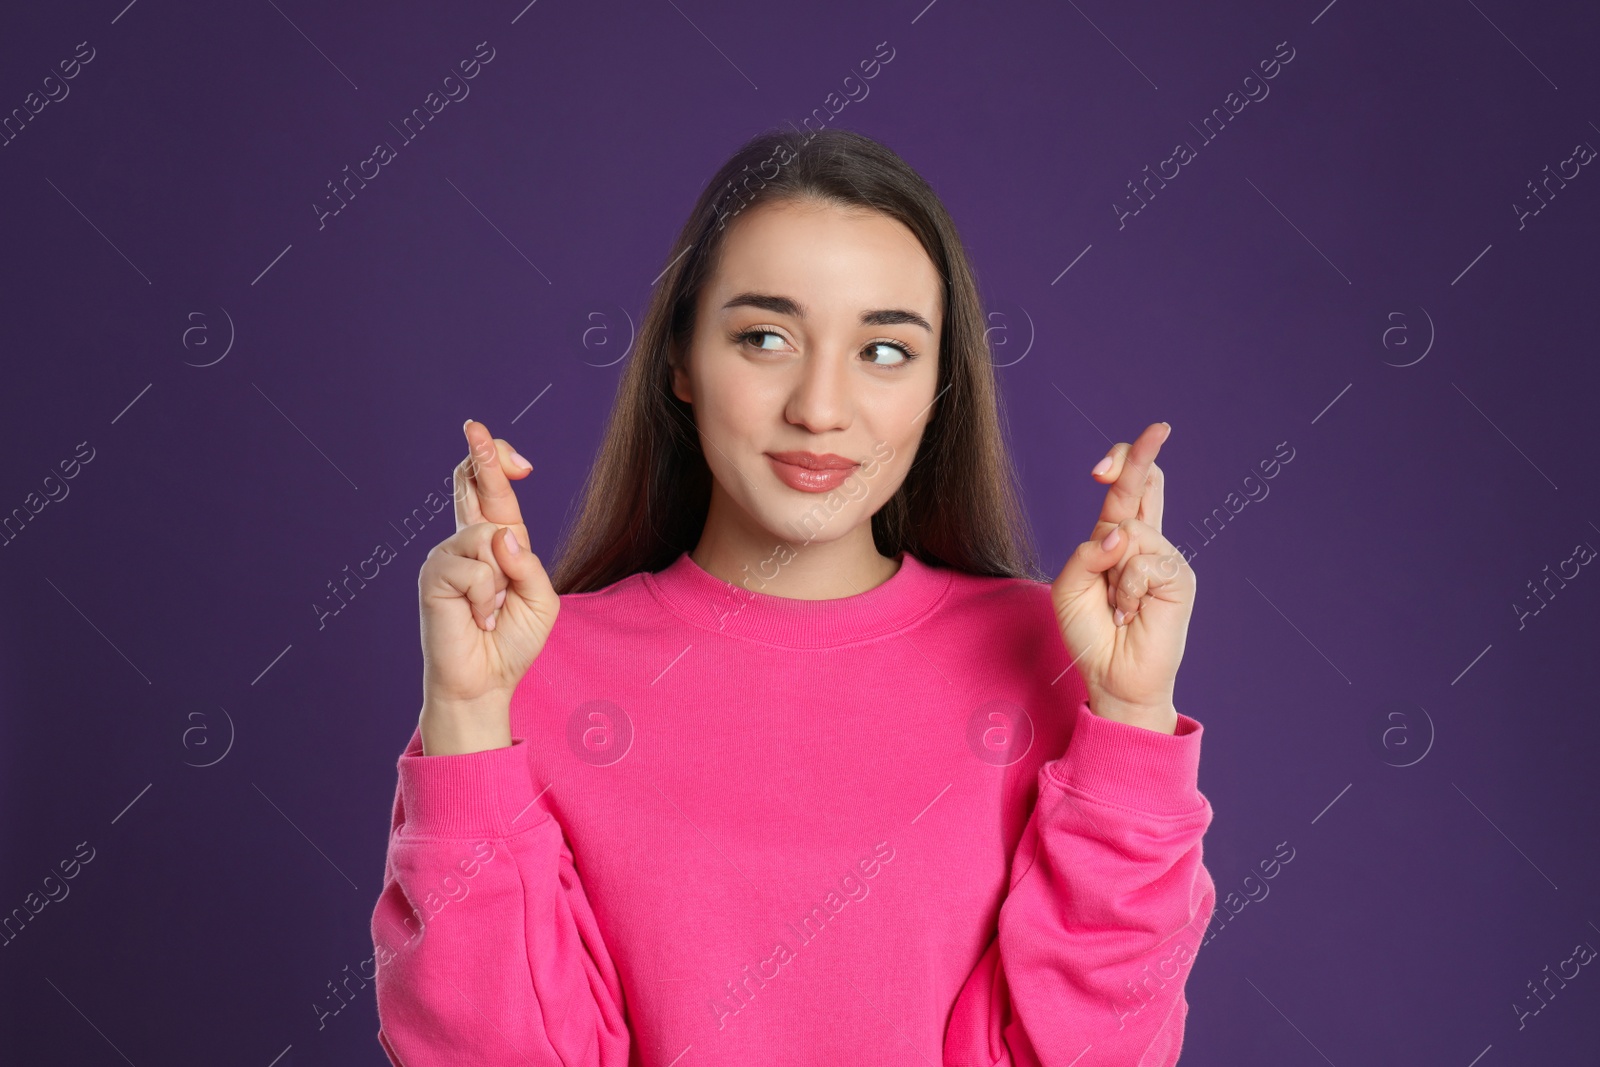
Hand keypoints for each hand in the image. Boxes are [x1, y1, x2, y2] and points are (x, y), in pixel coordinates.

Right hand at [416, 419, 558, 753]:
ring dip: (501, 580)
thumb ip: (529, 565)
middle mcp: (465, 543)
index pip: (490, 493)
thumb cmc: (512, 641)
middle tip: (475, 425)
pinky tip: (477, 618)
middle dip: (481, 455)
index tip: (500, 445)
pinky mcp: (434, 576)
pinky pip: (477, 569)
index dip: (494, 463)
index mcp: (494, 544)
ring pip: (487, 537)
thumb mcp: (541, 600)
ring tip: (490, 610)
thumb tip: (502, 535)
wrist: (485, 682)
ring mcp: (445, 556)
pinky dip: (486, 598)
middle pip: (470, 484)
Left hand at [1050, 422, 1195, 731]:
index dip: (1125, 463)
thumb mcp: (1071, 587)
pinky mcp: (1179, 578)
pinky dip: (1127, 589)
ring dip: (1112, 573)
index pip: (1127, 490)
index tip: (1109, 458)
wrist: (1113, 677)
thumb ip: (1086, 553)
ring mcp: (1165, 558)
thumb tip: (1121, 532)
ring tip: (1117, 605)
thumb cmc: (1090, 633)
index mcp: (1116, 539)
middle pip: (1147, 484)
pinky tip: (1130, 612)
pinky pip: (1143, 562)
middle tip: (1159, 428)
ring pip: (1131, 532)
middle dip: (1143, 455)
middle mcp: (1144, 543)